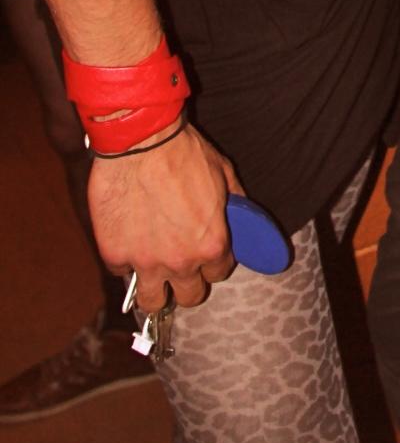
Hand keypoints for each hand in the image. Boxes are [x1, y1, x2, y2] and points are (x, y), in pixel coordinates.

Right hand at [89, 120, 237, 312]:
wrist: (141, 140)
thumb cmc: (184, 151)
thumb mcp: (224, 173)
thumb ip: (235, 206)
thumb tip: (243, 222)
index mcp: (212, 244)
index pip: (219, 273)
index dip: (213, 261)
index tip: (204, 252)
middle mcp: (181, 261)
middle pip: (189, 297)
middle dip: (187, 281)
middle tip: (179, 262)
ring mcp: (145, 262)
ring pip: (152, 302)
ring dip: (155, 289)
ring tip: (153, 269)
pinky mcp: (115, 253)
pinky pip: (121, 272)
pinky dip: (125, 260)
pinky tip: (128, 240)